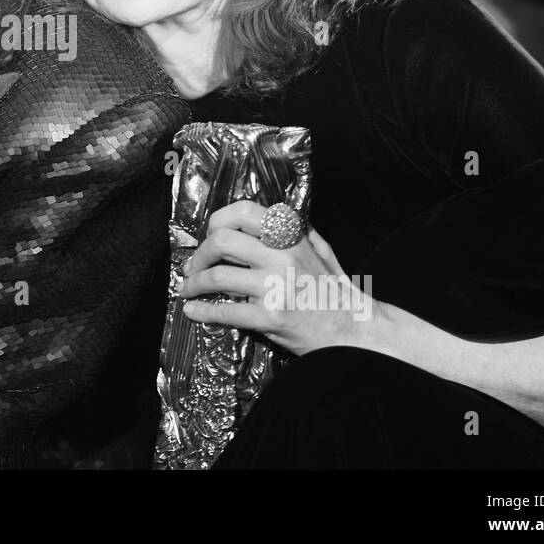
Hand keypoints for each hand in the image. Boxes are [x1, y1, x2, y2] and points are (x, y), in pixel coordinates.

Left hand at [179, 200, 374, 355]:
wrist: (356, 331)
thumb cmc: (337, 292)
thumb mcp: (321, 251)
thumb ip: (295, 232)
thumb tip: (265, 218)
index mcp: (292, 236)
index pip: (244, 211)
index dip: (218, 221)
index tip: (209, 235)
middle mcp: (282, 255)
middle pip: (221, 241)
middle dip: (198, 254)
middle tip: (191, 266)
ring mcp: (276, 286)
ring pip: (217, 276)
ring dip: (194, 284)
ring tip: (187, 289)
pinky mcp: (271, 316)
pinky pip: (225, 311)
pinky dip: (202, 311)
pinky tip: (193, 311)